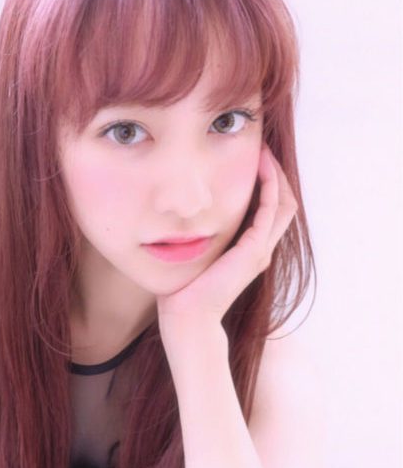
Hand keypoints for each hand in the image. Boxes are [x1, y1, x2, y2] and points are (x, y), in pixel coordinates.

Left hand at [156, 143, 298, 340]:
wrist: (186, 318)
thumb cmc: (185, 289)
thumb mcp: (196, 255)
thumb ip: (200, 237)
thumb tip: (182, 217)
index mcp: (250, 250)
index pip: (271, 209)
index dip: (268, 183)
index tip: (254, 159)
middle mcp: (260, 250)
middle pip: (284, 202)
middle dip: (276, 174)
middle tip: (263, 149)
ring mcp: (259, 251)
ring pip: (283, 204)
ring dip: (275, 175)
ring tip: (263, 152)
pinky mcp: (252, 252)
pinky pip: (269, 212)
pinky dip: (268, 188)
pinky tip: (258, 169)